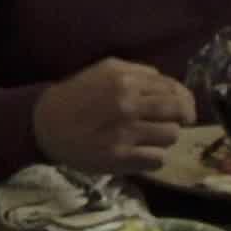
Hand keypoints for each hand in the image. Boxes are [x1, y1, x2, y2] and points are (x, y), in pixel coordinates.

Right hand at [30, 57, 191, 175]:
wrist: (45, 125)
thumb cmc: (77, 95)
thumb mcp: (104, 71)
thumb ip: (138, 72)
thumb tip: (167, 82)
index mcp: (126, 81)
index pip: (174, 89)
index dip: (185, 99)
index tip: (184, 108)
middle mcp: (128, 106)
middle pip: (179, 112)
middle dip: (183, 117)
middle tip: (179, 123)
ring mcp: (126, 133)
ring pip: (171, 136)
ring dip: (165, 137)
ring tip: (151, 137)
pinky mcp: (120, 158)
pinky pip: (157, 159)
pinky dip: (154, 157)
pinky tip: (142, 153)